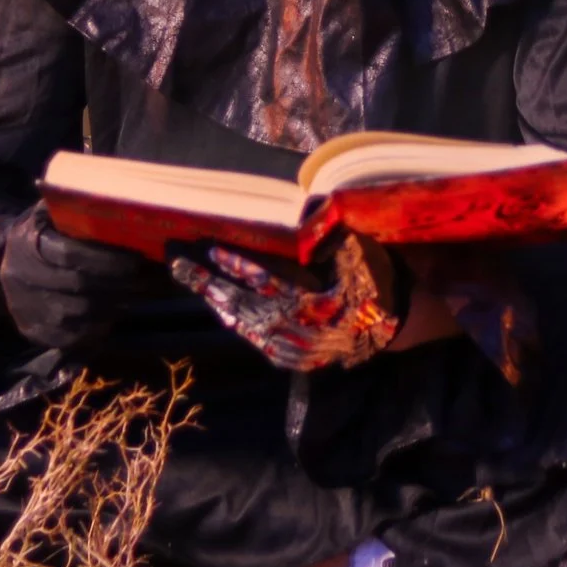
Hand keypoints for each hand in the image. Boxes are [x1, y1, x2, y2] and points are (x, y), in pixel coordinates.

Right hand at [0, 205, 165, 347]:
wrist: (5, 264)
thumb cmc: (42, 233)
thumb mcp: (51, 214)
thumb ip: (78, 211)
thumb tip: (123, 210)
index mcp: (27, 242)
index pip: (70, 254)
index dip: (106, 260)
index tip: (137, 260)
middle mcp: (21, 276)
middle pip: (79, 286)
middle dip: (120, 284)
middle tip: (149, 281)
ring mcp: (25, 307)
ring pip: (79, 314)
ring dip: (114, 306)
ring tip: (138, 295)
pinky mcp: (33, 331)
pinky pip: (72, 337)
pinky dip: (99, 327)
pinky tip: (115, 313)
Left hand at [169, 233, 402, 370]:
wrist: (386, 332)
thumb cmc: (371, 288)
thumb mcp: (359, 258)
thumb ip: (333, 238)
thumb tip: (309, 208)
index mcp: (311, 304)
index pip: (266, 282)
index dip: (237, 265)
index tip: (213, 249)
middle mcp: (294, 330)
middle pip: (242, 304)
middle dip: (208, 283)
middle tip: (180, 265)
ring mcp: (288, 348)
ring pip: (242, 325)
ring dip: (216, 301)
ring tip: (192, 279)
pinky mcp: (288, 359)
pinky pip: (253, 339)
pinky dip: (235, 320)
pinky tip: (219, 305)